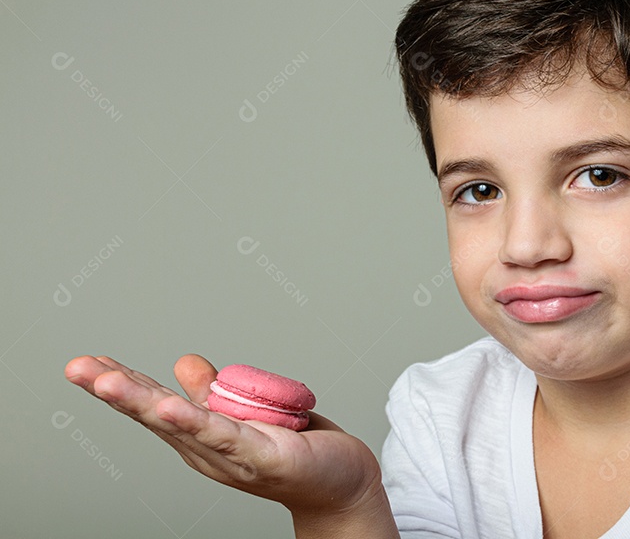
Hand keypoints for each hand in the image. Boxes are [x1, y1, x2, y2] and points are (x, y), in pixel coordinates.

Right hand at [64, 354, 383, 516]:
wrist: (341, 482)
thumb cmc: (296, 448)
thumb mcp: (246, 410)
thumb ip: (213, 391)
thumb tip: (182, 362)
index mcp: (200, 435)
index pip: (153, 403)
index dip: (121, 382)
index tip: (85, 362)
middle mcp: (207, 450)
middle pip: (154, 414)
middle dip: (114, 390)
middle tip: (74, 367)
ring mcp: (232, 455)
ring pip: (180, 424)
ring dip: (142, 402)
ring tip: (106, 381)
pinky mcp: (264, 457)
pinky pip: (226, 436)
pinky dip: (195, 421)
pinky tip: (169, 408)